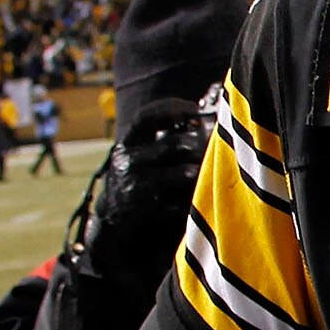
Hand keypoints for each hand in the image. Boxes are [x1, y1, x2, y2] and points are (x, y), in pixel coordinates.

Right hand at [77, 104, 208, 294]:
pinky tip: (199, 195)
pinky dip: (196, 196)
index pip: (148, 116)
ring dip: (202, 172)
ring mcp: (136, 186)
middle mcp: (128, 161)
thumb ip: (164, 138)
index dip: (173, 108)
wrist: (114, 221)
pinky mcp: (147, 209)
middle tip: (215, 147)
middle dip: (201, 146)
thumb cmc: (138, 180)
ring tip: (208, 172)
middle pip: (176, 145)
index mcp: (128, 142)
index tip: (196, 110)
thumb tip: (202, 120)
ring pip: (185, 172)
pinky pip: (184, 200)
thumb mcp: (141, 155)